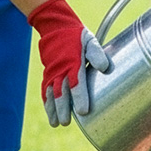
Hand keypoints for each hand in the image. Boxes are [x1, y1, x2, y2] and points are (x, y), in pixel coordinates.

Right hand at [28, 0, 110, 127]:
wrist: (57, 27)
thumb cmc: (78, 37)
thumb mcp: (90, 41)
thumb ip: (97, 54)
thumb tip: (105, 67)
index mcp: (73, 63)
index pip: (76, 83)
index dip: (80, 97)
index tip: (83, 111)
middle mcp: (61, 70)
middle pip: (61, 92)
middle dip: (63, 108)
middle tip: (66, 122)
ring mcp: (53, 72)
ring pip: (51, 94)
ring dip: (53, 109)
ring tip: (56, 124)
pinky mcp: (48, 74)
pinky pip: (45, 90)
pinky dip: (47, 103)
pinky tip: (50, 115)